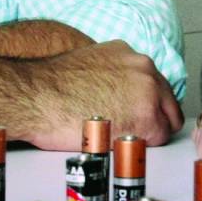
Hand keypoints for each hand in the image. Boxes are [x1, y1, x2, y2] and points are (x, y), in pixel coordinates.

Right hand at [13, 40, 181, 149]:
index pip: (154, 84)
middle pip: (166, 101)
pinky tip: (117, 143)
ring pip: (165, 121)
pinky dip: (140, 145)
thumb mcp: (88, 65)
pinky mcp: (146, 118)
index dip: (144, 104)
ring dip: (146, 132)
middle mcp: (144, 68)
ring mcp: (149, 92)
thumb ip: (112, 74)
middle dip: (152, 118)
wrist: (35, 97)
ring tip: (118, 137)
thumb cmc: (50, 88)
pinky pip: (157, 139)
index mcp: (129, 54)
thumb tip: (116, 92)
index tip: (132, 115)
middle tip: (128, 130)